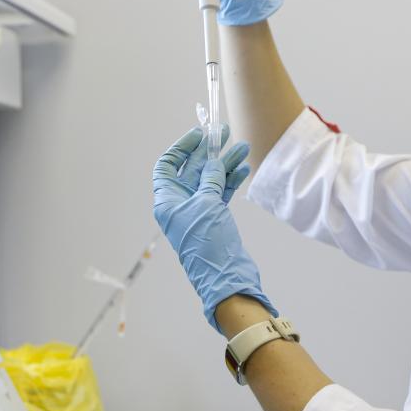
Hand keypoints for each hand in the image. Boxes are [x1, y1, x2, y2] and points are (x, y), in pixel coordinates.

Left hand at [153, 125, 276, 331]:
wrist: (226, 277)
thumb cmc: (208, 243)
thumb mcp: (207, 204)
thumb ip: (210, 178)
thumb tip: (214, 161)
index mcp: (167, 201)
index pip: (168, 165)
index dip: (181, 148)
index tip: (198, 134)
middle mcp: (180, 204)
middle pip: (192, 170)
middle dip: (209, 151)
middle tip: (224, 133)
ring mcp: (199, 211)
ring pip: (211, 180)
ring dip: (225, 163)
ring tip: (242, 148)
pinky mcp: (215, 219)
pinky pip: (221, 193)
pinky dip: (231, 180)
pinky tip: (243, 168)